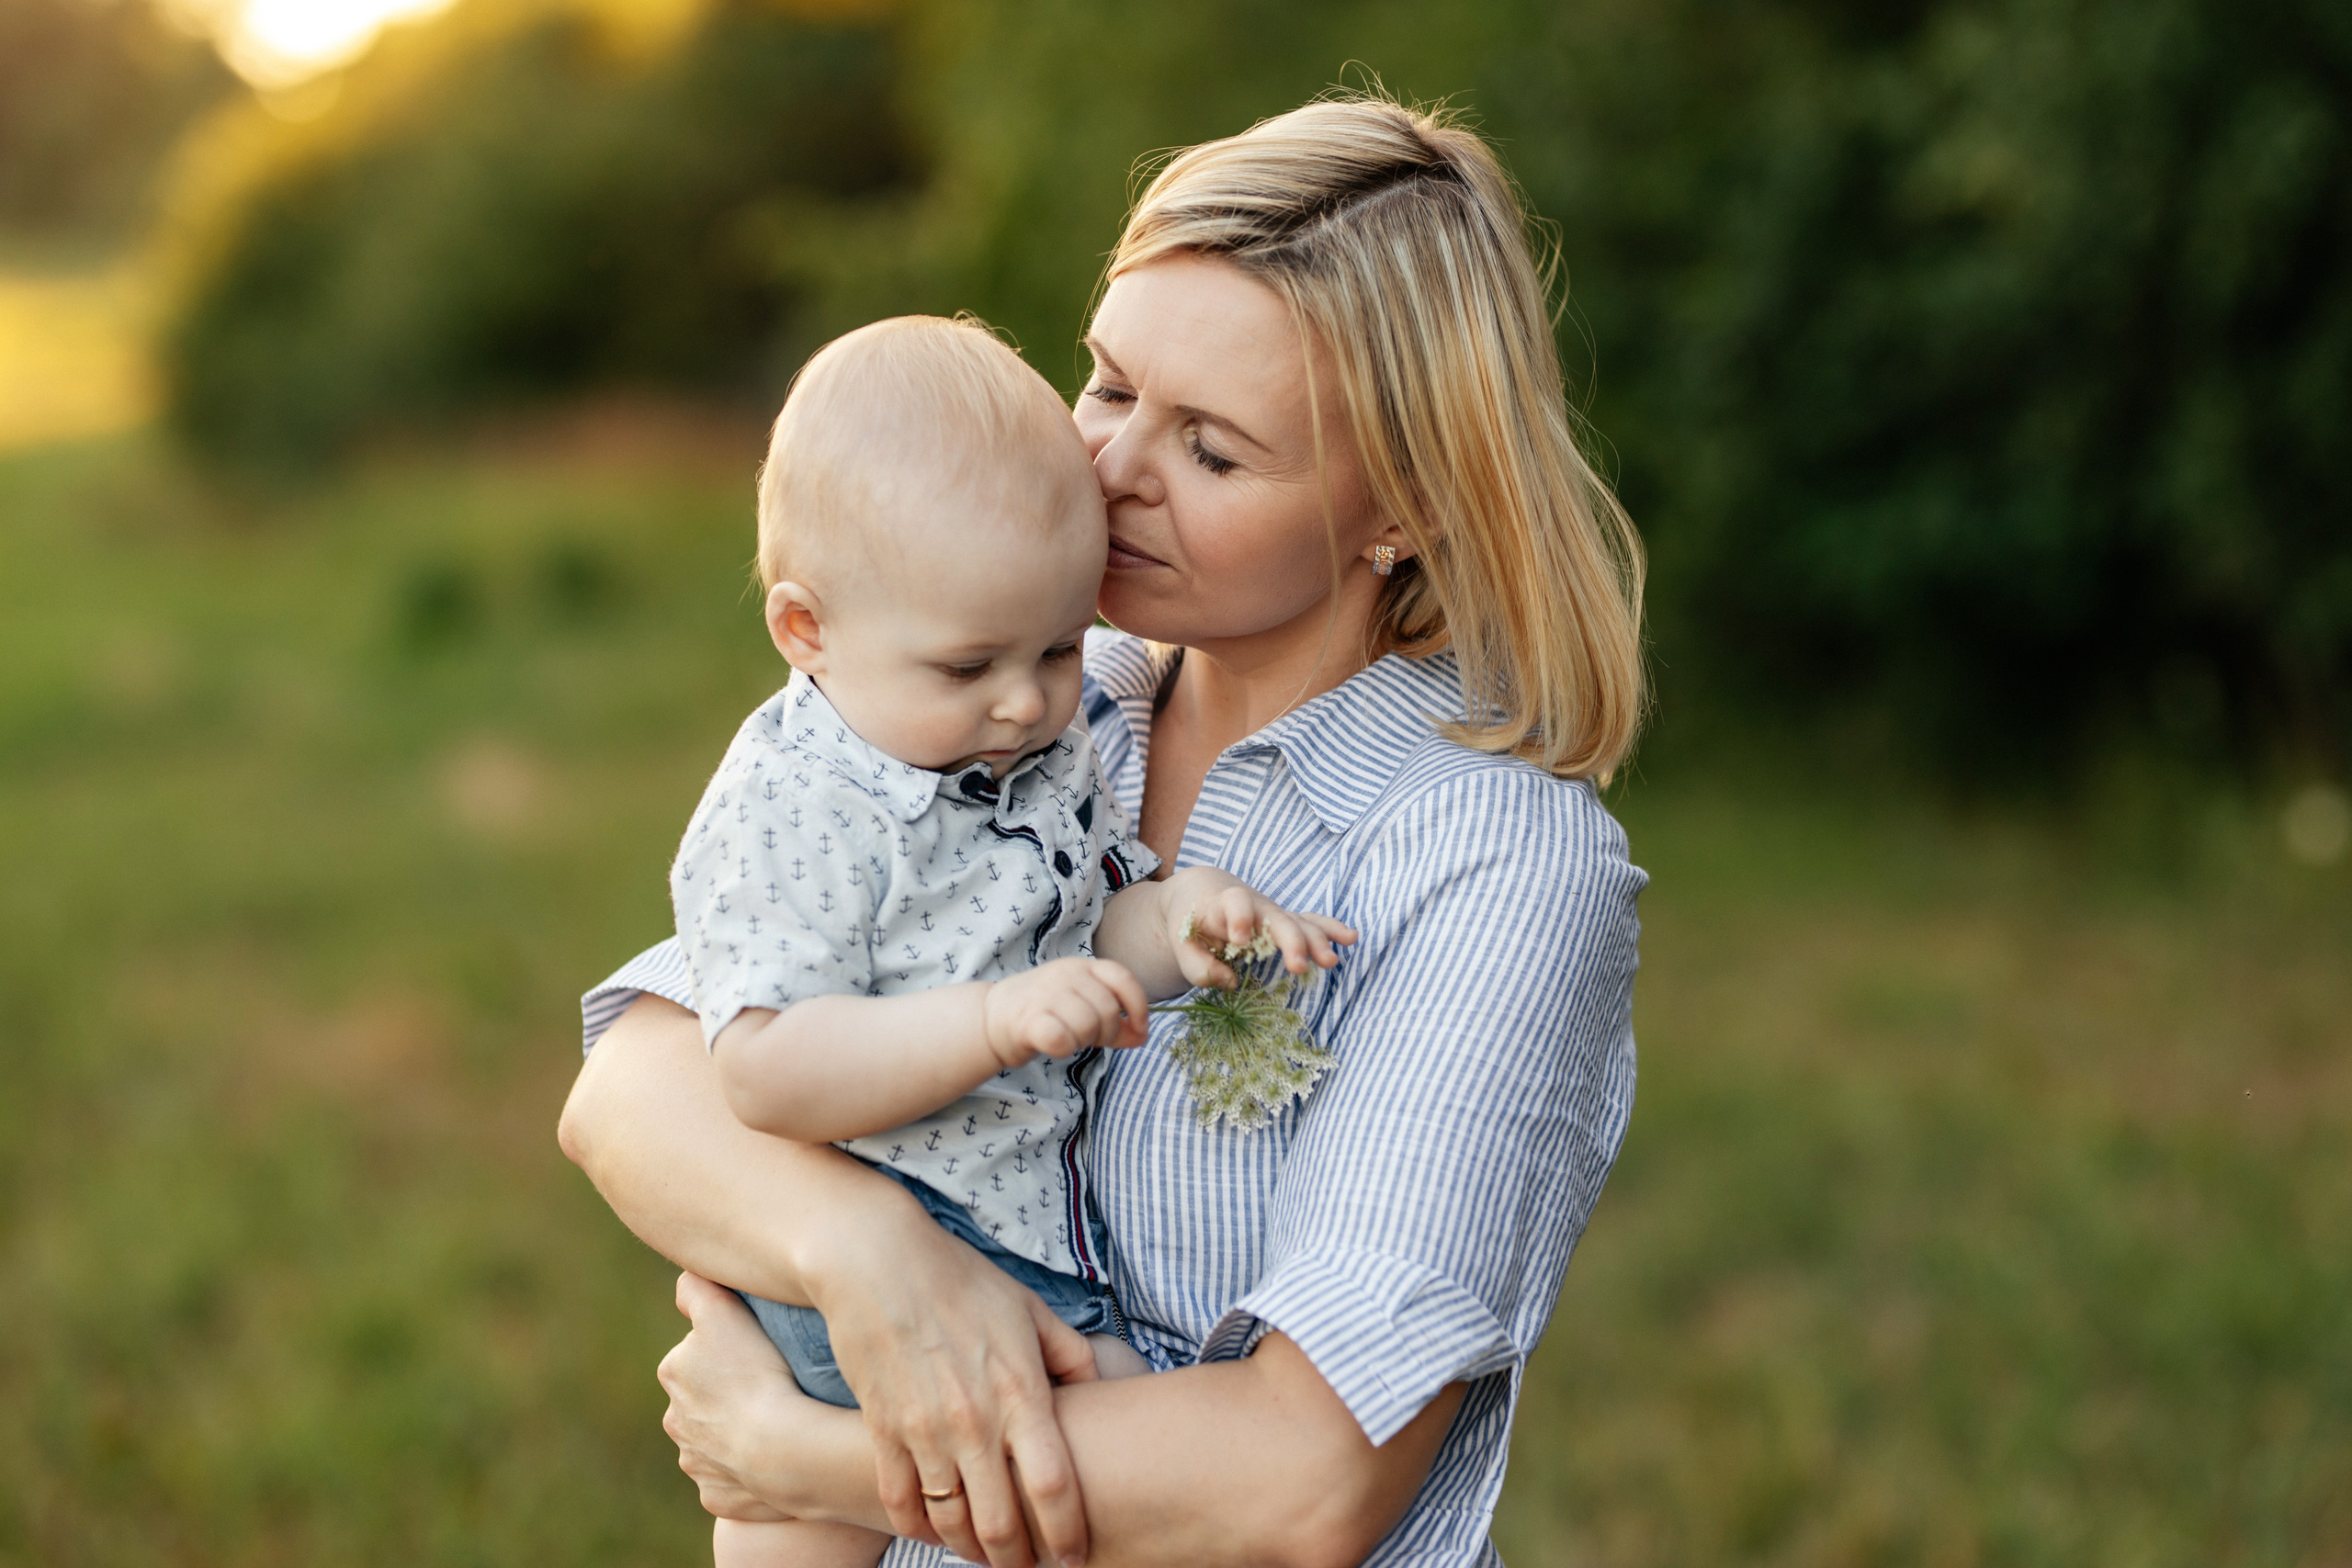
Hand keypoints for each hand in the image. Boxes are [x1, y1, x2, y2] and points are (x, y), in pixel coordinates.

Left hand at [659, 1272, 804, 1523]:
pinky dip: (749, 1471)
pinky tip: (776, 1458)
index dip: (730, 1349)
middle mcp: (675, 1420)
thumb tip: (685, 1278)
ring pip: (716, 1440)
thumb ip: (697, 1288)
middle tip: (772, 1385)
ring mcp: (695, 1462)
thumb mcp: (723, 1310)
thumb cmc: (757, 1371)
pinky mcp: (715, 1495)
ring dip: (738, 1433)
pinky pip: (733, 1479)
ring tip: (779, 1424)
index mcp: (674, 1372)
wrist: (781, 1448)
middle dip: (728, 1394)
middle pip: (704, 1398)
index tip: (758, 1352)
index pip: (700, 1352)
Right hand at [820, 1216, 1101, 1567]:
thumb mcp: (1030, 1308)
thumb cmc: (961, 1280)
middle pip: (1002, 1523)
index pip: (1055, 1486)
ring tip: (986, 1554)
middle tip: (1029, 1567)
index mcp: (1021, 1391)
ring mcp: (925, 1431)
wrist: (876, 1261)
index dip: (1069, 1533)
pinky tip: (935, 1533)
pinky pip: (901, 1502)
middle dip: (1019, 1560)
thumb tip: (1100, 1386)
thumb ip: (1070, 1354)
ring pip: (951, 1522)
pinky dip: (919, 1529)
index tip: (1076, 1556)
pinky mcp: (883, 1431)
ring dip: (971, 1550)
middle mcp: (975, 1421)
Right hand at [980, 956, 1149, 1066]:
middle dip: (1106, 1033)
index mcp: (1081, 966)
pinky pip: (1062, 1039)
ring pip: (1088, 1025)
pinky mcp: (1027, 1020)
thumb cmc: (1043, 1013)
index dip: (1138, 1005)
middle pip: (1107, 1009)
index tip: (1139, 1028)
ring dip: (1082, 1041)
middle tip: (1086, 1038)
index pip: (1122, 978)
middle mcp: (1064, 974)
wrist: (991, 1018)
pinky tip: (1054, 1045)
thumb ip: (1114, 1020)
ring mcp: (1045, 994)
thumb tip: (1142, 1036)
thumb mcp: (1082, 1007)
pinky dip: (1064, 1048)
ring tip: (1066, 1037)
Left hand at [1166, 868, 1356, 990]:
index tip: (1239, 939)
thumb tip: (1229, 983)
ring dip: (1317, 940)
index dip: (1239, 917)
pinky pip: (1312, 922)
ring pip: (1300, 922)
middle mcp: (1256, 906)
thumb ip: (1197, 966)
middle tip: (1298, 966)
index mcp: (1225, 903)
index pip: (1236, 902)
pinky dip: (1331, 929)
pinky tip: (1351, 938)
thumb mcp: (1182, 941)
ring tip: (1330, 960)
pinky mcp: (1285, 922)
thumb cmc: (1190, 919)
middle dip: (1290, 940)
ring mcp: (1274, 914)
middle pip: (1278, 917)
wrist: (1203, 892)